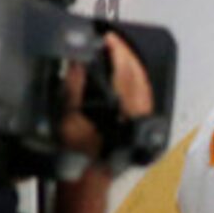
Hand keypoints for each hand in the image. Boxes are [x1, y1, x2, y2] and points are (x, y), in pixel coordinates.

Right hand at [56, 31, 155, 163]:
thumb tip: (77, 63)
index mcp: (121, 105)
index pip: (124, 70)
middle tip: (113, 41)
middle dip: (126, 54)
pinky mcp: (144, 122)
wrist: (90, 175)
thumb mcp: (68, 115)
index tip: (108, 38)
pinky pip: (145, 94)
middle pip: (137, 74)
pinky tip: (128, 75)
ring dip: (133, 66)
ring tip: (119, 53)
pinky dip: (137, 80)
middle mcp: (138, 110)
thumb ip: (73, 86)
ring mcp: (144, 116)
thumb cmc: (77, 149)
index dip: (117, 50)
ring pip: (144, 83)